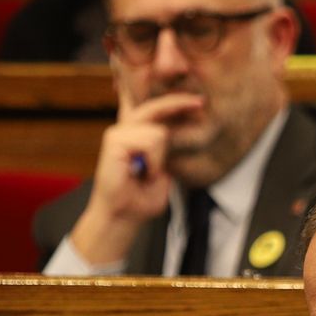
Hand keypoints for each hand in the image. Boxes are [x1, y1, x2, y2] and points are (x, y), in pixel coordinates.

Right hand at [68, 93, 203, 265]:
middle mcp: (125, 130)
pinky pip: (150, 141)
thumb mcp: (162, 170)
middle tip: (200, 103)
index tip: (194, 98)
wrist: (123, 217)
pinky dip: (153, 161)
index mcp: (136, 135)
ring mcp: (118, 133)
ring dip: (160, 158)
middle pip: (155, 107)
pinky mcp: (114, 140)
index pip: (148, 108)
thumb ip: (166, 149)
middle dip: (178, 103)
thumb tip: (174, 128)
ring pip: (158, 132)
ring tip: (149, 174)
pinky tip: (143, 173)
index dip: (169, 99)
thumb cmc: (141, 199)